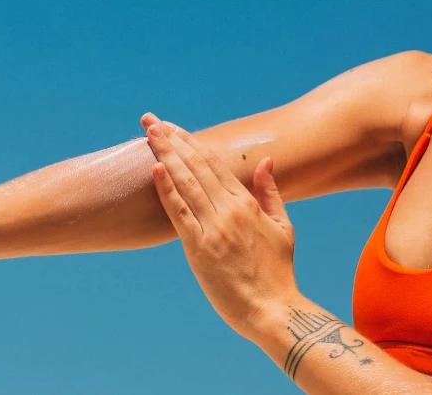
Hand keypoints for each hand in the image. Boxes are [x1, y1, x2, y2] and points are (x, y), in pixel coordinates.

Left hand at [141, 114, 299, 341]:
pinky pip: (179, 213)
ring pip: (186, 182)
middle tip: (150, 120)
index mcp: (246, 204)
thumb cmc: (277, 272)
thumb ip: (270, 193)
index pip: (214, 163)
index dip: (190, 142)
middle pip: (196, 166)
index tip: (172, 127)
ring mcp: (214, 228)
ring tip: (149, 133)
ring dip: (166, 154)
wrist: (273, 310)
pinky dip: (167, 189)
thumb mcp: (282, 227)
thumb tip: (266, 161)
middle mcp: (229, 210)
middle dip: (172, 139)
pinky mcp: (199, 249)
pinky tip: (155, 168)